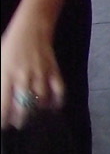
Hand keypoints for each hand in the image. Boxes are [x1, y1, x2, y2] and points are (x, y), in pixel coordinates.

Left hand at [1, 12, 66, 128]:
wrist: (32, 28)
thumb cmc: (10, 46)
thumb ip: (0, 81)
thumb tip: (1, 97)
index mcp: (6, 75)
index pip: (4, 105)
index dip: (3, 119)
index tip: (3, 125)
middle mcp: (24, 77)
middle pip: (24, 107)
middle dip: (21, 120)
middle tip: (18, 123)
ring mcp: (41, 74)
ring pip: (41, 101)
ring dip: (37, 112)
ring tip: (32, 116)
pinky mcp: (54, 70)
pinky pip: (59, 90)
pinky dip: (58, 101)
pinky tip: (53, 107)